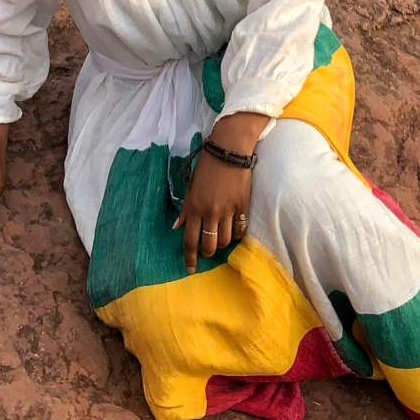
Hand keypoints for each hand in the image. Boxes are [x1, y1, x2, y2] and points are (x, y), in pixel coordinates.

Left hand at [174, 151, 251, 273]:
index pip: (190, 241)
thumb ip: (185, 210)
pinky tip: (235, 229)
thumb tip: (176, 228)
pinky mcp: (243, 206)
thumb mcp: (190, 187)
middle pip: (209, 246)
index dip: (189, 259)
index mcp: (194, 208)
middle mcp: (210, 212)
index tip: (190, 269)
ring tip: (221, 237)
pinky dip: (237, 234)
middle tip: (208, 249)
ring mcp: (228, 210)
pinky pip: (241, 230)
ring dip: (223, 244)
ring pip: (226, 241)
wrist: (229, 150)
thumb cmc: (207, 167)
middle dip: (208, 252)